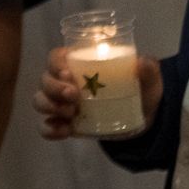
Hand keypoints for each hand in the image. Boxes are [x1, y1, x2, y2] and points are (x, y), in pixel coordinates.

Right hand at [36, 45, 162, 140]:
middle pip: (45, 79)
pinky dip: (49, 129)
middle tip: (74, 97)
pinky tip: (63, 131)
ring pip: (39, 100)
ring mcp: (61, 104)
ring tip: (71, 113)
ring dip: (49, 106)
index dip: (56, 64)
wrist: (142, 120)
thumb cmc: (139, 91)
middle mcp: (64, 81)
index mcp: (79, 64)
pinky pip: (45, 126)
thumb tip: (142, 62)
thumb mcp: (148, 79)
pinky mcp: (64, 123)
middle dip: (54, 88)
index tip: (69, 74)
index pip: (56, 57)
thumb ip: (148, 69)